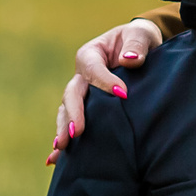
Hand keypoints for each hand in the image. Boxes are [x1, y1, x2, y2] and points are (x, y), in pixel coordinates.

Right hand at [48, 20, 165, 163]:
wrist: (138, 51)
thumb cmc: (138, 39)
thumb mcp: (141, 35)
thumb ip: (137, 45)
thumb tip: (129, 60)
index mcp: (91, 55)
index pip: (93, 68)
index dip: (105, 81)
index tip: (123, 94)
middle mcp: (81, 76)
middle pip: (72, 94)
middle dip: (73, 113)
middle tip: (77, 132)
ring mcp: (82, 94)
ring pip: (67, 111)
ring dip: (63, 129)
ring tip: (62, 147)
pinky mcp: (87, 109)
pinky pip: (72, 124)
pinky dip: (63, 141)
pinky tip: (54, 159)